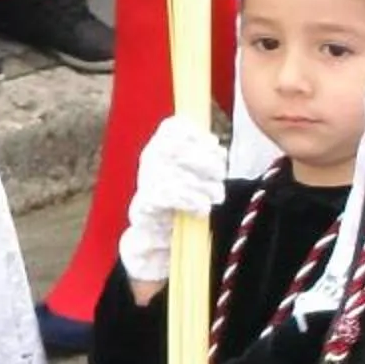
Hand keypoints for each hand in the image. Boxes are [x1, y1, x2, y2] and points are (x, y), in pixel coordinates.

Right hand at [118, 116, 229, 290]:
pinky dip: (191, 201)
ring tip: (215, 196)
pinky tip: (201, 209)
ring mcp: (146, 181)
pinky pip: (170, 195)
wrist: (157, 237)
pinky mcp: (144, 204)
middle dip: (205, 160)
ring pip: (176, 172)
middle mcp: (149, 159)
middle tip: (220, 175)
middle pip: (177, 147)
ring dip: (202, 185)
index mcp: (160, 146)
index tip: (215, 146)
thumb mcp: (194, 173)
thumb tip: (216, 144)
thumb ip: (204, 155)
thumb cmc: (180, 200)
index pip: (173, 127)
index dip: (197, 134)